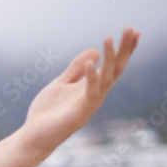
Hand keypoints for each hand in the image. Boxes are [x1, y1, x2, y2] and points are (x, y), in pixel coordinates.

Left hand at [20, 27, 139, 153]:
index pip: (112, 65)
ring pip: (105, 79)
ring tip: (109, 38)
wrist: (33, 137)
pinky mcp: (79, 114)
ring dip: (109, 58)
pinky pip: (89, 93)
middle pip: (115, 69)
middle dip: (123, 50)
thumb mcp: (61, 84)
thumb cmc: (47, 112)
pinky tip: (91, 62)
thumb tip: (94, 52)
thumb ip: (76, 69)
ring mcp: (89, 104)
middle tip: (130, 29)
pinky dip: (91, 77)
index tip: (133, 30)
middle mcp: (95, 95)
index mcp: (92, 87)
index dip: (123, 49)